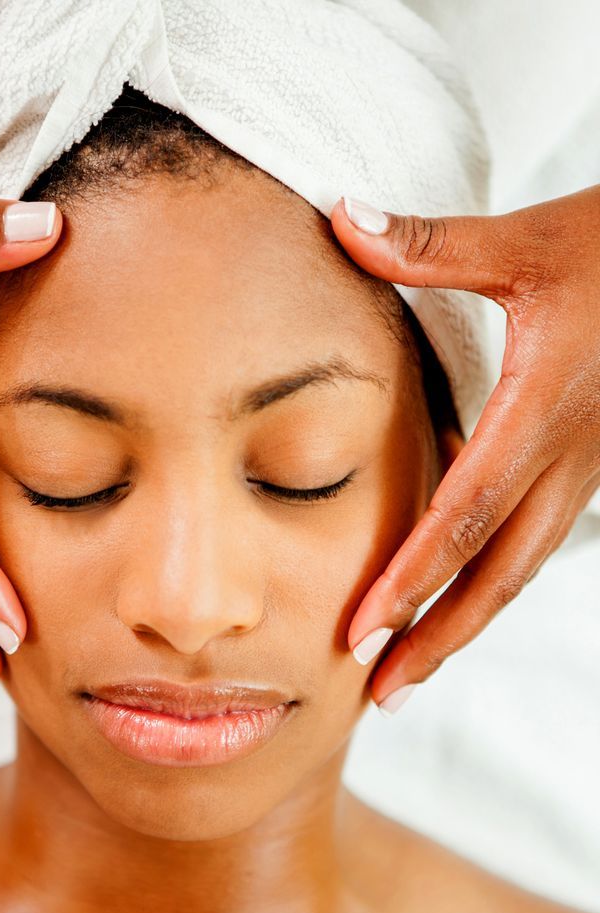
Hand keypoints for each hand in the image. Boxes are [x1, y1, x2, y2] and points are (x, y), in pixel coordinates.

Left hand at [330, 187, 599, 714]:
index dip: (410, 578)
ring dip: (463, 627)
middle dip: (436, 639)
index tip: (360, 632)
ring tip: (410, 672)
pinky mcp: (588, 469)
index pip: (464, 516)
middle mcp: (566, 460)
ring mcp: (584, 472)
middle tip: (378, 695)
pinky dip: (490, 584)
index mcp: (541, 413)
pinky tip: (454, 604)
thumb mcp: (528, 242)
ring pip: (519, 571)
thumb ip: (430, 245)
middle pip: (495, 574)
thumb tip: (339, 216)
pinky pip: (534, 544)